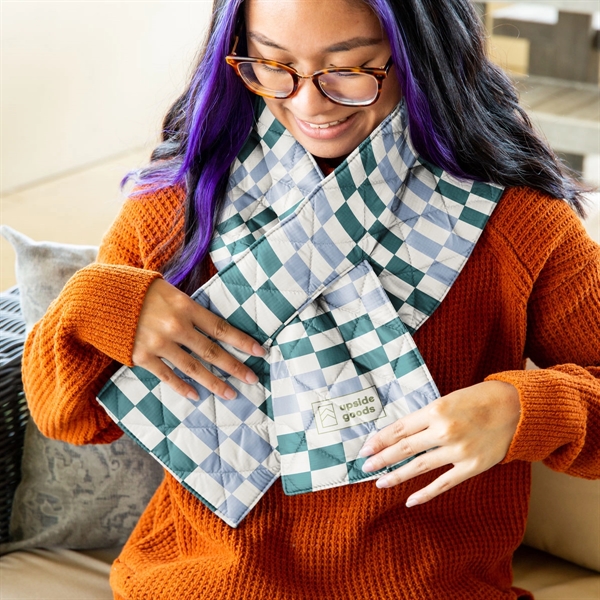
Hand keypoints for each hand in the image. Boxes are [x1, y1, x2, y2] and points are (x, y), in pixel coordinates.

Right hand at [132, 278, 264, 400]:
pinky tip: (196, 395)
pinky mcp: (142, 356)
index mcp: (185, 306)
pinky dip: (182, 387)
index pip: (220, 327)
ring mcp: (158, 343)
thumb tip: (212, 324)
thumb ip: (190, 308)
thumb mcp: (169, 291)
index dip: (242, 341)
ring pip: (193, 367)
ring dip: (214, 382)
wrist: (100, 297)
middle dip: (235, 366)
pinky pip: (167, 375)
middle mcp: (175, 326)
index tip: (260, 352)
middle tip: (252, 379)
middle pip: (211, 351)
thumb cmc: (140, 291)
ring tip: (230, 393)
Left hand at [359, 381, 520, 505]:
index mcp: (435, 410)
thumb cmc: (479, 399)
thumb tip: (400, 433)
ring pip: (418, 467)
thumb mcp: (447, 399)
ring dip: (396, 476)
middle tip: (364, 467)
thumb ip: (426, 417)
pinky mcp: (472, 466)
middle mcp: (444, 431)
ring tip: (379, 482)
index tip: (365, 448)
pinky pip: (443, 483)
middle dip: (381, 458)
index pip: (399, 428)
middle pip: (404, 448)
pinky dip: (425, 493)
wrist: (517, 408)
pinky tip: (410, 500)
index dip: (379, 439)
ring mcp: (458, 451)